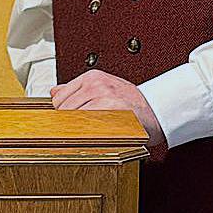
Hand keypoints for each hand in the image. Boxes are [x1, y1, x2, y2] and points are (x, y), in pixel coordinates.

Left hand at [50, 70, 166, 155]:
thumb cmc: (133, 104)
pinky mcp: (110, 109)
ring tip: (92, 132)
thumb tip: (55, 92)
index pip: (59, 98)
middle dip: (69, 122)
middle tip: (83, 129)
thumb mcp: (105, 87)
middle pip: (63, 110)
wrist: (157, 111)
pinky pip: (86, 125)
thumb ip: (78, 89)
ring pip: (72, 118)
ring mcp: (102, 96)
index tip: (69, 122)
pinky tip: (97, 135)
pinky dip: (86, 133)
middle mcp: (95, 84)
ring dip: (77, 130)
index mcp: (92, 77)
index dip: (62, 113)